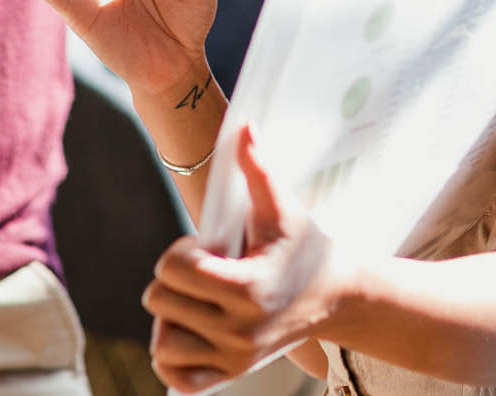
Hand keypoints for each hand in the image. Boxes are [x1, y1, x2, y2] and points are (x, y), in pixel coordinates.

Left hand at [145, 126, 348, 390]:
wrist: (336, 297)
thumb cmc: (304, 245)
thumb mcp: (281, 206)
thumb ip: (258, 167)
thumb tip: (243, 125)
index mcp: (248, 288)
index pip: (173, 269)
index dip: (181, 250)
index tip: (206, 247)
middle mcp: (240, 330)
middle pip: (160, 300)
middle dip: (172, 278)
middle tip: (203, 270)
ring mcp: (235, 358)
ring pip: (163, 343)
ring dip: (170, 316)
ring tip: (195, 298)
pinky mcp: (232, 374)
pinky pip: (177, 379)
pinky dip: (170, 357)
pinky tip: (187, 328)